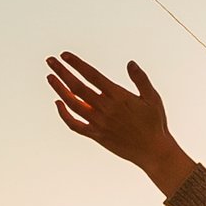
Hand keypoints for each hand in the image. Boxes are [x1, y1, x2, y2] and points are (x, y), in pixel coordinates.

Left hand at [46, 53, 193, 194]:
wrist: (152, 151)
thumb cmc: (154, 122)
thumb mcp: (152, 98)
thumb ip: (140, 79)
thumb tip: (130, 63)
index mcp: (118, 96)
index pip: (92, 75)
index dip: (77, 64)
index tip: (65, 55)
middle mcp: (106, 108)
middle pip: (77, 87)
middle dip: (62, 72)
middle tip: (50, 60)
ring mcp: (99, 123)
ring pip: (73, 104)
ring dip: (59, 89)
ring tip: (50, 77)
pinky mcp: (96, 135)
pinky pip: (75, 125)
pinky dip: (64, 115)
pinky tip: (58, 103)